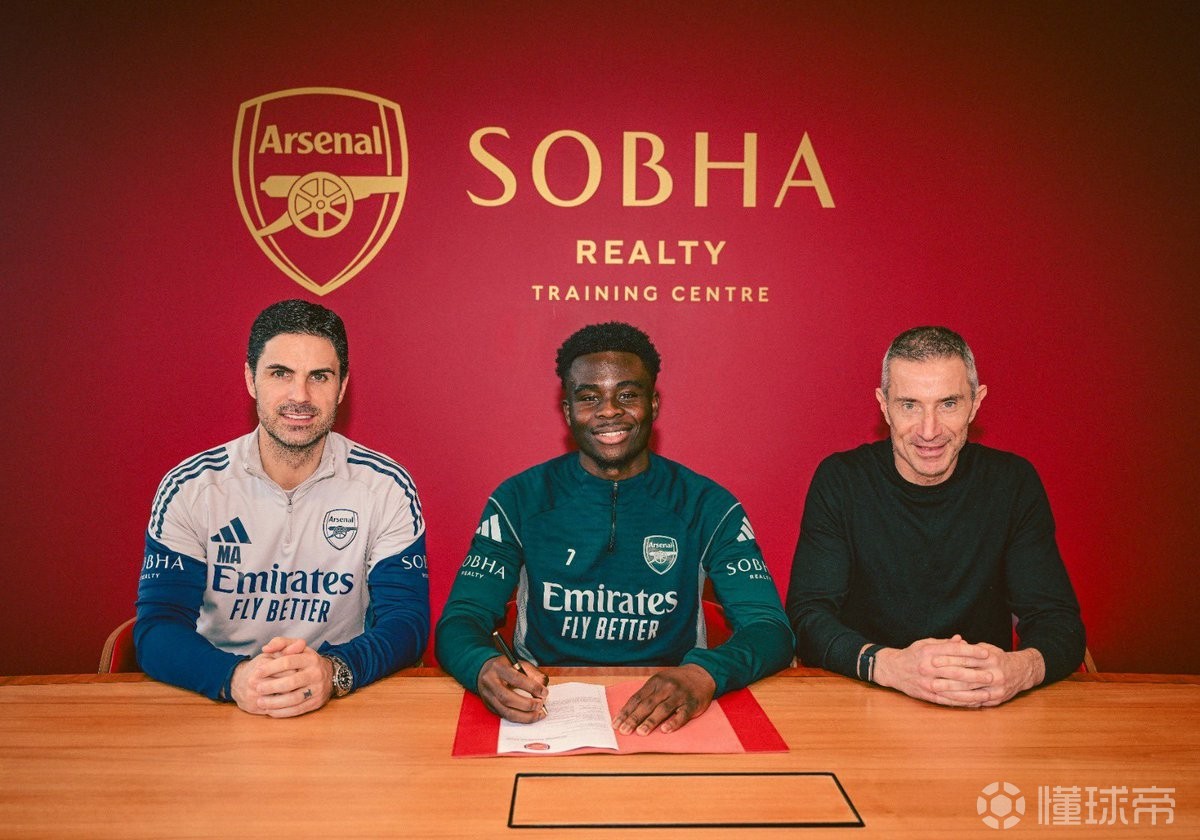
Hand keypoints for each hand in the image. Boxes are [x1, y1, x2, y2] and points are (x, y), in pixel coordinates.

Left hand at [229, 636, 332, 717]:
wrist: (330, 674)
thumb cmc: (306, 660)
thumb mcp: (297, 647)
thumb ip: (281, 643)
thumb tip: (266, 648)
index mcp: (310, 658)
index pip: (288, 662)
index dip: (271, 667)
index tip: (257, 672)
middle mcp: (316, 674)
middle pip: (291, 682)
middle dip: (271, 686)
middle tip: (257, 688)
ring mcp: (317, 690)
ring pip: (294, 699)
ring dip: (275, 702)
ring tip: (260, 702)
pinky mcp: (316, 703)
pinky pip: (298, 710)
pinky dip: (282, 712)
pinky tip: (270, 711)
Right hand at [476, 655, 548, 722]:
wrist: (484, 670)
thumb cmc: (505, 666)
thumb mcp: (518, 663)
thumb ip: (532, 673)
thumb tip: (543, 688)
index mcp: (498, 668)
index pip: (516, 679)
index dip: (532, 687)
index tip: (544, 692)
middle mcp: (489, 682)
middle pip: (507, 698)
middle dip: (527, 704)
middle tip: (541, 704)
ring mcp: (487, 696)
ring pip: (505, 712)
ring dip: (525, 716)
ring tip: (538, 714)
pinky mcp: (489, 706)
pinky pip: (505, 716)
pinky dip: (519, 718)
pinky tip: (530, 716)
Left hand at [612, 664, 715, 735]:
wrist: (701, 674)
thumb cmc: (676, 681)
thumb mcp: (660, 681)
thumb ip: (647, 695)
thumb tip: (628, 713)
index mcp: (655, 682)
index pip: (637, 698)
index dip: (626, 712)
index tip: (616, 724)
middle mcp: (666, 687)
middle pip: (647, 704)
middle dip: (634, 718)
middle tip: (624, 731)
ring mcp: (679, 695)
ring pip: (663, 709)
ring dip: (651, 721)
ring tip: (641, 732)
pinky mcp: (692, 704)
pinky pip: (682, 714)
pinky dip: (673, 722)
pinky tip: (665, 730)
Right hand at [872, 636, 1043, 706]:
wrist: (892, 669)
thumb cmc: (912, 654)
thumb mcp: (926, 643)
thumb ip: (945, 643)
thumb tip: (963, 641)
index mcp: (928, 652)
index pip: (953, 651)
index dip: (971, 652)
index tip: (986, 654)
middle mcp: (928, 668)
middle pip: (957, 671)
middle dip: (977, 673)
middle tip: (993, 674)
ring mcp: (927, 683)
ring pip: (954, 689)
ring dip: (973, 692)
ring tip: (989, 692)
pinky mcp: (927, 695)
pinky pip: (949, 700)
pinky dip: (964, 702)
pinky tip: (976, 702)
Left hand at [930, 642, 1044, 706]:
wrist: (1022, 672)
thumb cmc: (998, 658)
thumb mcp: (986, 648)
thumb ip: (968, 648)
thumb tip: (950, 642)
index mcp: (991, 658)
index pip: (966, 658)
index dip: (949, 659)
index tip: (933, 659)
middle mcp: (995, 674)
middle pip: (967, 676)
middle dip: (947, 677)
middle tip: (929, 676)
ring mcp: (997, 688)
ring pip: (970, 691)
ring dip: (951, 691)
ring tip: (934, 689)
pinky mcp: (997, 700)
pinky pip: (976, 702)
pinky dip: (962, 701)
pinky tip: (948, 699)